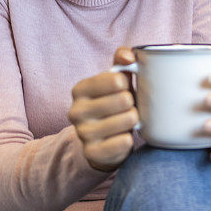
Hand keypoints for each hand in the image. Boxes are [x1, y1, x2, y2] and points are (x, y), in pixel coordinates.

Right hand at [68, 46, 138, 171]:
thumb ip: (121, 60)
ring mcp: (83, 134)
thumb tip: (129, 57)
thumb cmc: (113, 103)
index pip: (115, 79)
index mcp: (80, 89)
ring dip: (134, 121)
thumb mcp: (115, 80)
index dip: (126, 84)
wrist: (102, 141)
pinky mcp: (93, 154)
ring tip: (128, 121)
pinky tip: (123, 137)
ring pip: (127, 120)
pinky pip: (123, 143)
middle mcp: (76, 111)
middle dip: (133, 104)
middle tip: (127, 108)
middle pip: (124, 99)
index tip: (123, 88)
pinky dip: (129, 139)